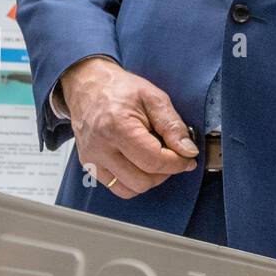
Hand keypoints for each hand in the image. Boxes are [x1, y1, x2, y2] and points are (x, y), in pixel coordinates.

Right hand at [60, 57, 198, 198]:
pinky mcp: (89, 165)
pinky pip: (117, 187)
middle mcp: (100, 147)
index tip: (187, 158)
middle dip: (164, 172)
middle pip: (142, 181)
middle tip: (171, 156)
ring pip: (130, 189)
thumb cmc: (120, 89)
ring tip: (154, 159)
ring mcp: (92, 159)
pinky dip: (133, 182)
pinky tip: (138, 163)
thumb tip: (188, 151)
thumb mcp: (154, 98)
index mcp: (117, 127)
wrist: (88, 85)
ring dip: (149, 179)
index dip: (177, 163)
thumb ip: (173, 126)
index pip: (153, 160)